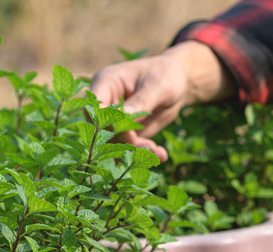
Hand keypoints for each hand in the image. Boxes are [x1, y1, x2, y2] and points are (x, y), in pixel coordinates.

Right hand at [90, 41, 232, 161]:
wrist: (178, 84)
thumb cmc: (166, 75)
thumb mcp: (158, 86)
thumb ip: (142, 101)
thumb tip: (124, 116)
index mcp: (105, 83)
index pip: (93, 107)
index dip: (105, 124)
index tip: (128, 133)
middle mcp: (105, 103)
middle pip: (101, 130)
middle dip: (124, 142)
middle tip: (149, 147)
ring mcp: (113, 120)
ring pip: (114, 143)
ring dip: (135, 151)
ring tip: (158, 153)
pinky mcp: (124, 133)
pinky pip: (127, 148)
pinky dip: (143, 154)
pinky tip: (160, 154)